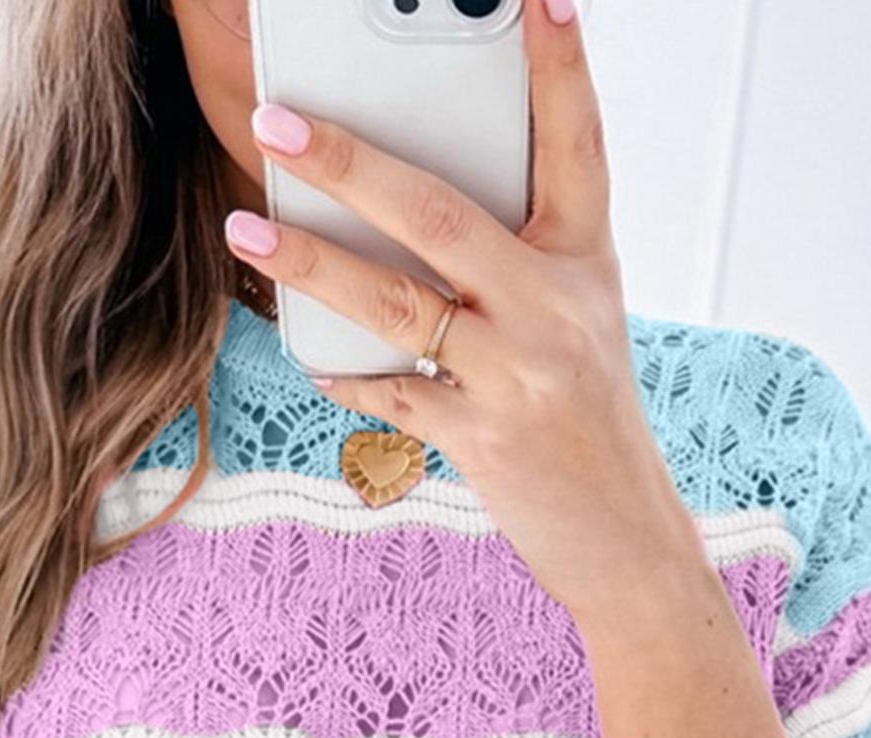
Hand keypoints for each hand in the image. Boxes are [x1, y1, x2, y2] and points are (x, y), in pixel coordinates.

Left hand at [224, 1, 706, 618]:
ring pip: (395, 301)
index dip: (559, 68)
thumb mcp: (577, 322)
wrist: (623, 536)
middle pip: (440, 213)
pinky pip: (390, 391)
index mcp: (585, 261)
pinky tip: (308, 353)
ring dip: (311, 263)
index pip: (576, 144)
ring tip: (247, 229)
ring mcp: (518, 374)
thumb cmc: (586, 418)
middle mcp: (556, 308)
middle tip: (280, 121)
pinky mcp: (482, 438)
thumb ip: (514, 263)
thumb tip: (408, 211)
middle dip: (351, 162)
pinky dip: (344, 371)